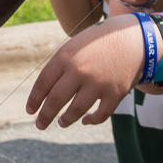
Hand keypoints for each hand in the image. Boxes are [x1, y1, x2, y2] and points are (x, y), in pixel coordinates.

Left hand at [26, 14, 145, 129]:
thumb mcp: (73, 46)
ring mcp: (98, 83)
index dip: (34, 99)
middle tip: (40, 124)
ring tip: (61, 123)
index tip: (30, 110)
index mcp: (65, 57)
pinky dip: (92, 120)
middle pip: (56, 100)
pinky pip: (101, 114)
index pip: (43, 83)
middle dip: (45, 115)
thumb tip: (44, 92)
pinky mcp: (116, 93)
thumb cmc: (98, 43)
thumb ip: (59, 66)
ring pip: (76, 110)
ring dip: (66, 120)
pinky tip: (85, 121)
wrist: (133, 38)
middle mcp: (79, 70)